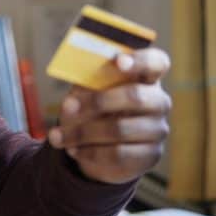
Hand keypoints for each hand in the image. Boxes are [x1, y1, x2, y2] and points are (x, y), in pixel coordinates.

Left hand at [47, 48, 171, 184]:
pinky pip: (118, 154)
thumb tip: (78, 83)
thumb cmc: (93, 107)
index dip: (140, 60)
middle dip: (97, 101)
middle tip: (67, 106)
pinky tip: (73, 150)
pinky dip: (90, 152)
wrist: (97, 146)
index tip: (118, 61)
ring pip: (120, 129)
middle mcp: (158, 101)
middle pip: (136, 96)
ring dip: (83, 133)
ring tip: (57, 136)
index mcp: (146, 76)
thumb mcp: (88, 90)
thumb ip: (88, 82)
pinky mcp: (150, 155)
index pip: (157, 61)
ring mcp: (157, 129)